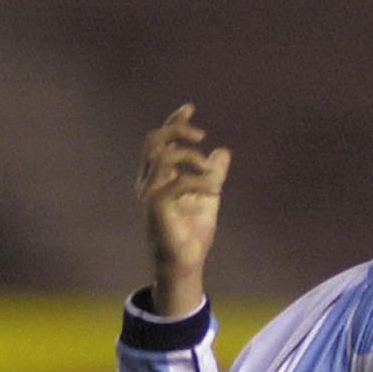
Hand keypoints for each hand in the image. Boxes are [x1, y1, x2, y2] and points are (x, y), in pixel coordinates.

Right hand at [136, 104, 230, 314]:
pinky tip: (212, 190)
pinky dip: (198, 180)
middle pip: (153, 141)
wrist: (186, 263)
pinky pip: (175, 181)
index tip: (190, 108)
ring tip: (210, 173)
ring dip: (190, 157)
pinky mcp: (157, 206)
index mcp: (158, 177)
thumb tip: (223, 151)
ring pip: (162, 157)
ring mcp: (150, 193)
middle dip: (176, 130)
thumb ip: (213, 174)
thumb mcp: (208, 197)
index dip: (173, 122)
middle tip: (201, 135)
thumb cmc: (192, 233)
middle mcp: (149, 182)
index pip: (160, 142)